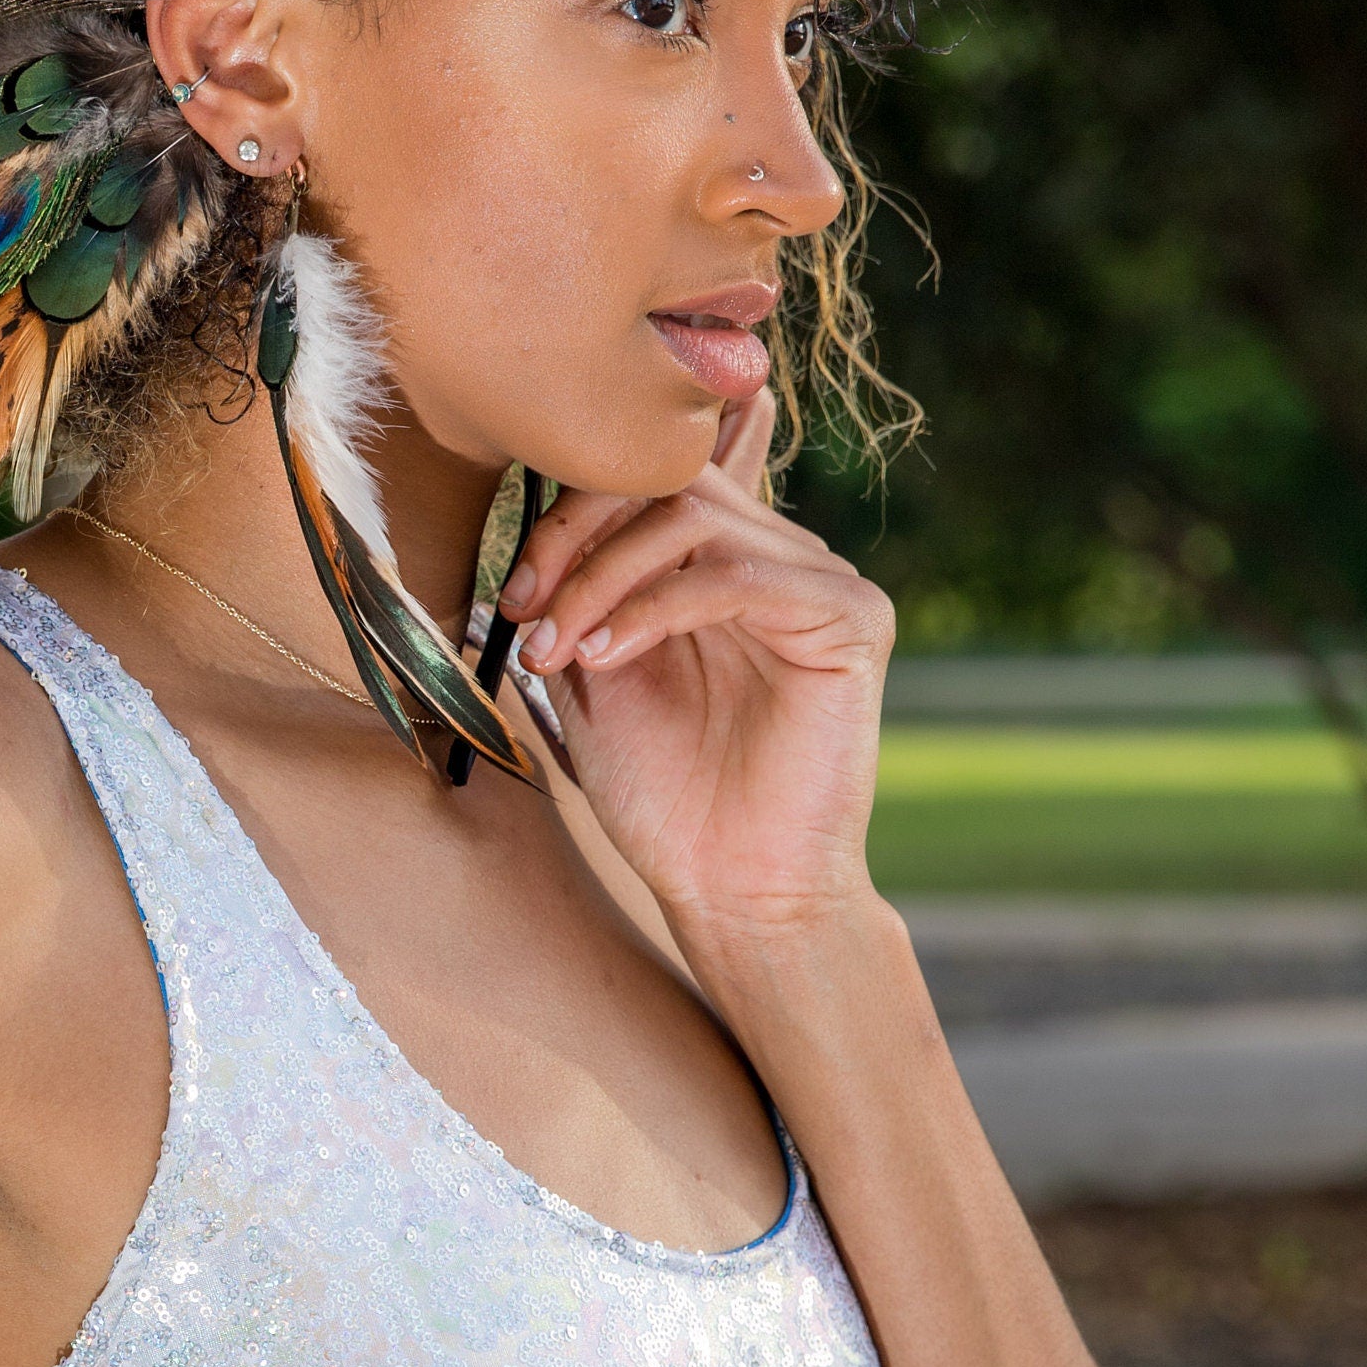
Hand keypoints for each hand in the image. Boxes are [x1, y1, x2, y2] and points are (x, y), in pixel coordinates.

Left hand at [496, 389, 895, 946]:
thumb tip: (530, 502)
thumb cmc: (663, 792)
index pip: (652, 474)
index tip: (513, 591)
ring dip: (601, 577)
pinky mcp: (852, 617)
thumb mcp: (591, 669)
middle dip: (574, 536)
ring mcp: (819, 581)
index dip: (570, 507)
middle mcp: (775, 556)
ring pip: (692, 516)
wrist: (729, 891)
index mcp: (719, 561)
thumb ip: (578, 585)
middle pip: (665, 479)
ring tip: (560, 650)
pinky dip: (655, 606)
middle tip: (525, 611)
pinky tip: (607, 656)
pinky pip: (738, 573)